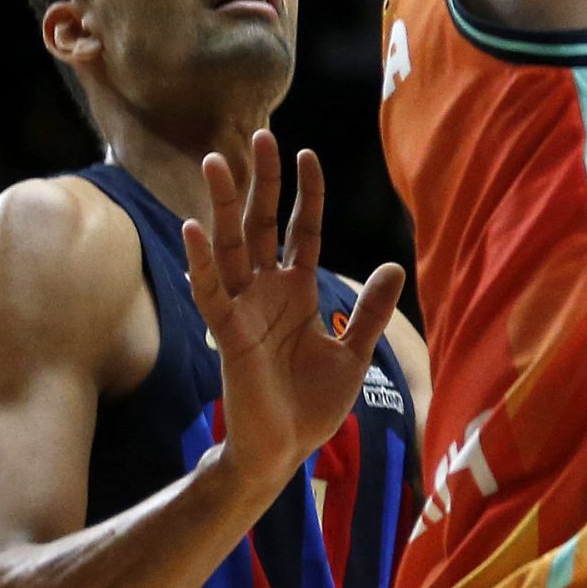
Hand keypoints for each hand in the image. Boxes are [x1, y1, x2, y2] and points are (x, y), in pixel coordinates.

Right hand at [180, 133, 403, 506]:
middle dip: (259, 182)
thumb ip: (369, 309)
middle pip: (259, 225)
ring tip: (214, 161)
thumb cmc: (313, 405)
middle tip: (257, 135)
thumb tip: (394, 265)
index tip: (306, 153)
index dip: (304, 194)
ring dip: (220, 205)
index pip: (300, 229)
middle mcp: (267, 291)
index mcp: (298, 291)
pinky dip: (201, 261)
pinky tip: (192, 228)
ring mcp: (244, 309)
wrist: (285, 452)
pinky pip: (210, 291)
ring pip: (229, 246)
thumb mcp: (354, 351)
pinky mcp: (227, 334)